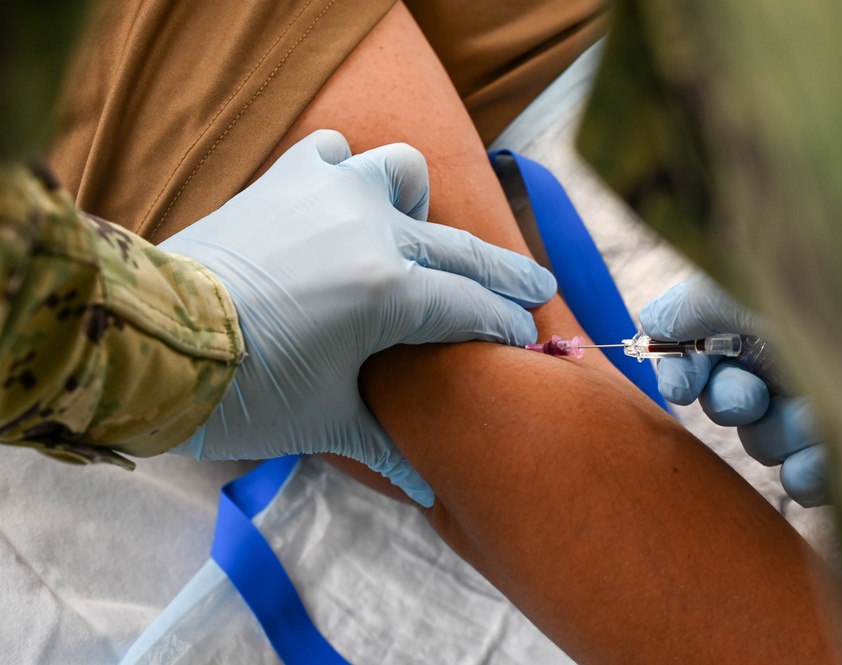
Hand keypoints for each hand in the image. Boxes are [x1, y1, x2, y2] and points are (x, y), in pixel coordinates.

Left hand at [161, 130, 556, 506]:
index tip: (529, 336)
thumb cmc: (246, 392)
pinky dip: (345, 172)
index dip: (507, 325)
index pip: (473, 308)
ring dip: (416, 206)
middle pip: (463, 249)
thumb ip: (388, 443)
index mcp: (391, 294)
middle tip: (538, 289)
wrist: (154, 343)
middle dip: (508, 274)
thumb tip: (431, 492)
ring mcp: (330, 194)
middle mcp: (372, 231)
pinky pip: (334, 153)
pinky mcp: (285, 178)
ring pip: (403, 173)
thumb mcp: (328, 419)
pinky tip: (340, 203)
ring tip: (411, 236)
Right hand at [639, 274, 826, 505]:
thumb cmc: (835, 305)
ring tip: (815, 416)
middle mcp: (774, 377)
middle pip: (729, 404)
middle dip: (732, 401)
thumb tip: (648, 327)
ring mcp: (804, 420)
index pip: (696, 358)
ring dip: (782, 432)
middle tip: (748, 397)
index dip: (680, 372)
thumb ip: (695, 306)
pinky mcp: (838, 460)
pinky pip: (804, 478)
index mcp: (752, 336)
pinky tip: (824, 460)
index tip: (678, 382)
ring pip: (767, 443)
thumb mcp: (763, 296)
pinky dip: (809, 472)